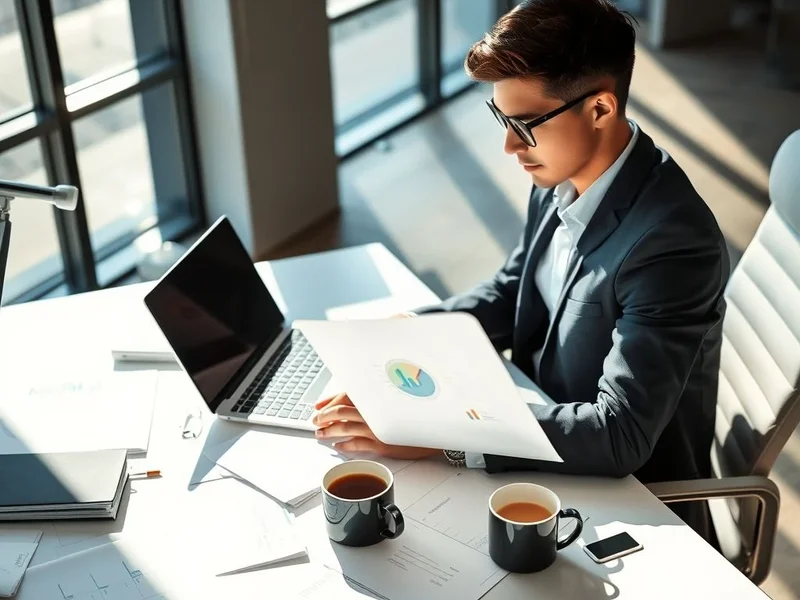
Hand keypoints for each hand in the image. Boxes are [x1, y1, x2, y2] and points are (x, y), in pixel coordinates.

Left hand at [313, 393, 437, 459]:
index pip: (346, 395)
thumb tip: (352, 402)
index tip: (319, 406)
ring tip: (321, 434)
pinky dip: (344, 445)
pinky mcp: (382, 444)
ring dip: (329, 430)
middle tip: (316, 421)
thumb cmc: (416, 416)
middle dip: (324, 416)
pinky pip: (357, 444)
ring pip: (344, 427)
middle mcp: (375, 410)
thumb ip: (374, 400)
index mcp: (377, 397)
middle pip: (340, 410)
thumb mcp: (395, 402)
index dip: (329, 401)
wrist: (437, 431)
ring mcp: (377, 427)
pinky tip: (339, 446)